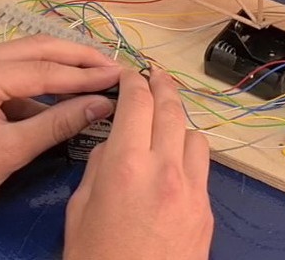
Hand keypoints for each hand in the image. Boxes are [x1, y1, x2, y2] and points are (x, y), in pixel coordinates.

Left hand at [0, 35, 120, 232]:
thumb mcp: (10, 152)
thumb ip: (57, 124)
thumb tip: (101, 105)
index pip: (45, 70)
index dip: (86, 75)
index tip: (120, 76)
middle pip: (39, 47)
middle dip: (79, 56)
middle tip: (114, 64)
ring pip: (27, 52)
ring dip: (61, 61)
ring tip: (97, 69)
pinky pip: (12, 66)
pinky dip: (40, 74)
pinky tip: (64, 85)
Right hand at [64, 69, 212, 259]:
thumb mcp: (79, 211)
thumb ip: (98, 167)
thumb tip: (114, 144)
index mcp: (127, 165)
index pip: (137, 102)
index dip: (133, 80)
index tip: (129, 72)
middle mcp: (165, 169)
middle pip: (171, 108)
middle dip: (163, 84)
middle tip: (155, 73)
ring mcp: (192, 190)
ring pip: (193, 134)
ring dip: (178, 120)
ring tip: (164, 119)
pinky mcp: (206, 211)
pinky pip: (202, 166)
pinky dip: (188, 153)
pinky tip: (175, 161)